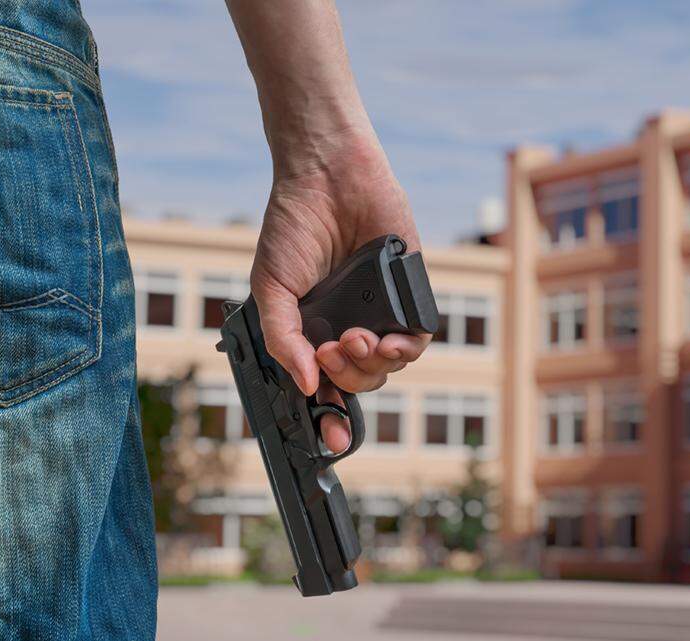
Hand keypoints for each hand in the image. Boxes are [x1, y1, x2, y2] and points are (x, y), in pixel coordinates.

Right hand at [250, 132, 430, 452]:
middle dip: (347, 378)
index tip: (327, 438)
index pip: (325, 386)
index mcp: (314, 330)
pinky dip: (405, 349)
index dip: (328, 416)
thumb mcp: (271, 289)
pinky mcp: (408, 293)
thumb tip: (306, 385)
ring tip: (355, 339)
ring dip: (372, 366)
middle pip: (359, 381)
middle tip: (333, 350)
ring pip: (387, 367)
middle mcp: (348, 325)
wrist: (326, 177)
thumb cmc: (293, 228)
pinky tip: (386, 342)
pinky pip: (417, 338)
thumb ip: (284, 339)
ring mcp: (379, 311)